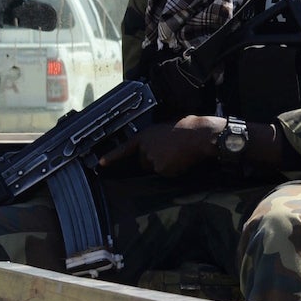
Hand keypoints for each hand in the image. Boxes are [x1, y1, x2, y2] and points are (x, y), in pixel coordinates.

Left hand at [99, 117, 223, 176]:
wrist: (200, 135)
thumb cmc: (188, 128)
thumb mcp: (167, 128)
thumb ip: (156, 139)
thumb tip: (158, 149)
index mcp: (146, 135)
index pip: (124, 148)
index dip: (112, 156)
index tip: (101, 163)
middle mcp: (145, 148)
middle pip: (143, 161)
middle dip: (153, 159)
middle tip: (170, 152)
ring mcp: (152, 159)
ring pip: (155, 168)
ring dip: (165, 164)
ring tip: (179, 153)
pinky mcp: (161, 168)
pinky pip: (166, 173)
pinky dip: (173, 169)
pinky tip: (182, 160)